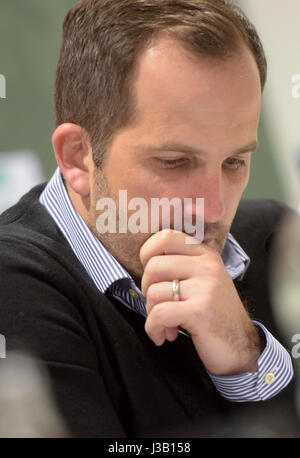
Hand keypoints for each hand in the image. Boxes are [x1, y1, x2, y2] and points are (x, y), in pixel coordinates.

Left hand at [140, 230, 262, 375]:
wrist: (241, 347)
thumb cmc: (216, 315)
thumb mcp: (204, 282)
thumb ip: (182, 266)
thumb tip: (147, 260)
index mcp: (206, 256)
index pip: (165, 237)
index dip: (147, 254)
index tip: (151, 276)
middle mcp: (207, 267)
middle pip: (153, 266)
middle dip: (147, 290)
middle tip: (158, 305)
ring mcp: (205, 288)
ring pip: (153, 292)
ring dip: (151, 313)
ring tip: (165, 324)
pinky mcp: (199, 311)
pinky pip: (159, 314)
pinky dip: (153, 329)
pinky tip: (163, 336)